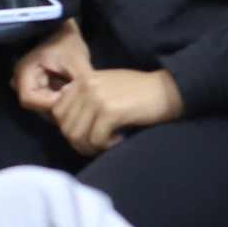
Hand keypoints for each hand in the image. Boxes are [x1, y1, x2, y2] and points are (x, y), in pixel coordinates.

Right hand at [13, 20, 94, 114]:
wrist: (63, 30)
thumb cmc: (68, 42)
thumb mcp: (77, 61)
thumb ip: (78, 85)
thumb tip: (84, 106)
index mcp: (24, 71)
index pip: (30, 100)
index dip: (50, 105)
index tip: (71, 102)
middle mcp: (20, 80)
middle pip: (35, 106)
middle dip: (56, 108)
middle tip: (77, 105)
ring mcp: (27, 84)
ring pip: (41, 106)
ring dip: (58, 106)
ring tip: (77, 100)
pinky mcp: (36, 86)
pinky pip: (45, 101)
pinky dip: (59, 101)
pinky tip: (73, 98)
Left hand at [49, 66, 181, 156]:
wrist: (169, 89)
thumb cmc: (140, 93)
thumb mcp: (107, 87)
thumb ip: (84, 96)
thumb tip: (62, 115)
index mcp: (83, 79)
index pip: (57, 112)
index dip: (71, 128)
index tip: (90, 133)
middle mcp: (86, 85)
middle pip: (65, 127)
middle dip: (80, 142)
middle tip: (100, 144)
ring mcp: (97, 97)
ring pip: (77, 136)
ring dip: (92, 146)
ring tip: (109, 143)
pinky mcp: (110, 111)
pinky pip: (96, 140)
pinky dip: (108, 146)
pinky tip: (121, 138)